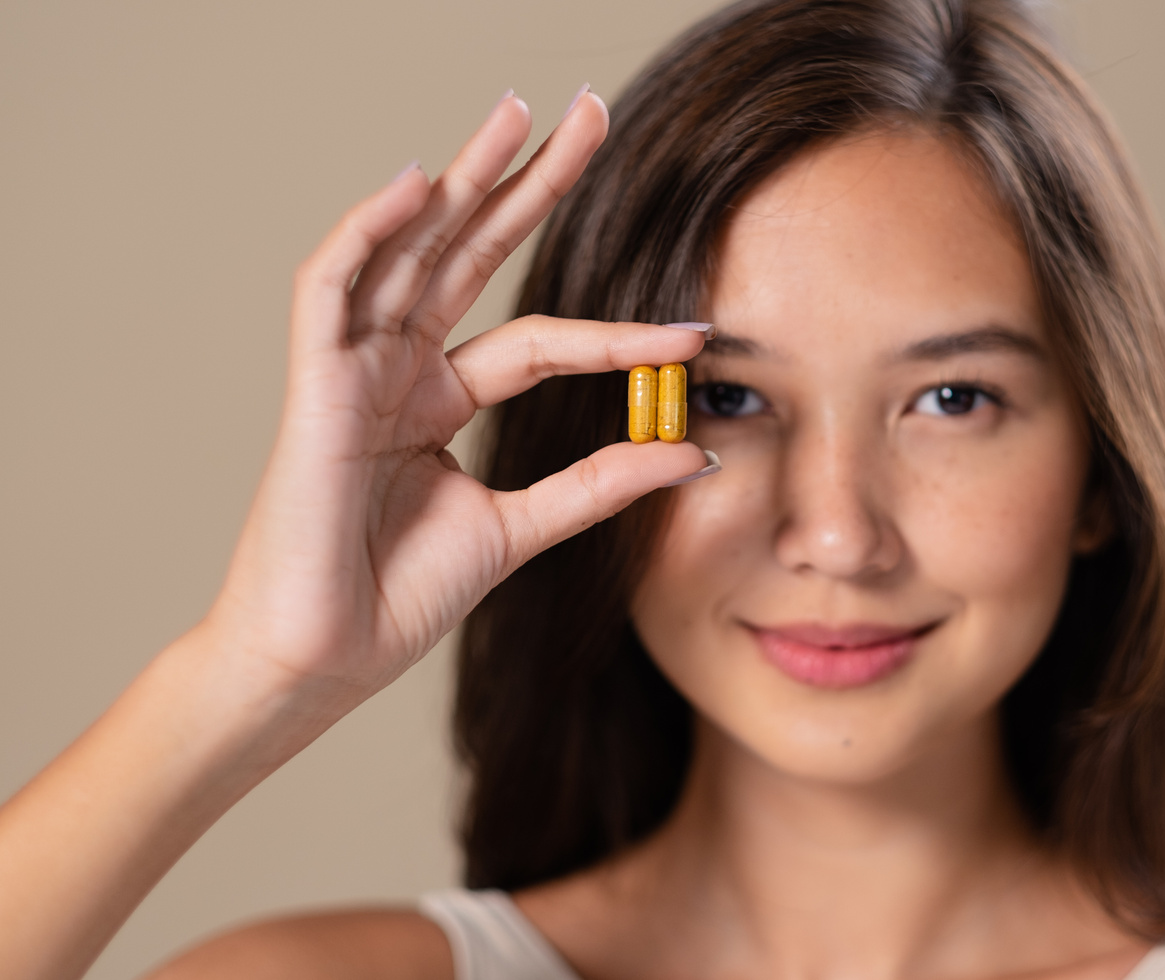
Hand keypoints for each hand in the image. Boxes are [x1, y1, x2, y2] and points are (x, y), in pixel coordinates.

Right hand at [205, 89, 711, 709]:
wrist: (324, 659)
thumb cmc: (398, 595)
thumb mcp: (520, 527)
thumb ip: (598, 483)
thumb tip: (691, 454)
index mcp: (441, 400)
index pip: (541, 341)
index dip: (616, 334)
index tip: (692, 331)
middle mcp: (400, 369)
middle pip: (474, 257)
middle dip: (529, 185)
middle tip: (588, 114)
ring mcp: (355, 369)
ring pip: (412, 249)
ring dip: (464, 180)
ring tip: (518, 113)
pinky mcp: (312, 383)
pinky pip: (333, 287)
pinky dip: (372, 232)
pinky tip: (425, 183)